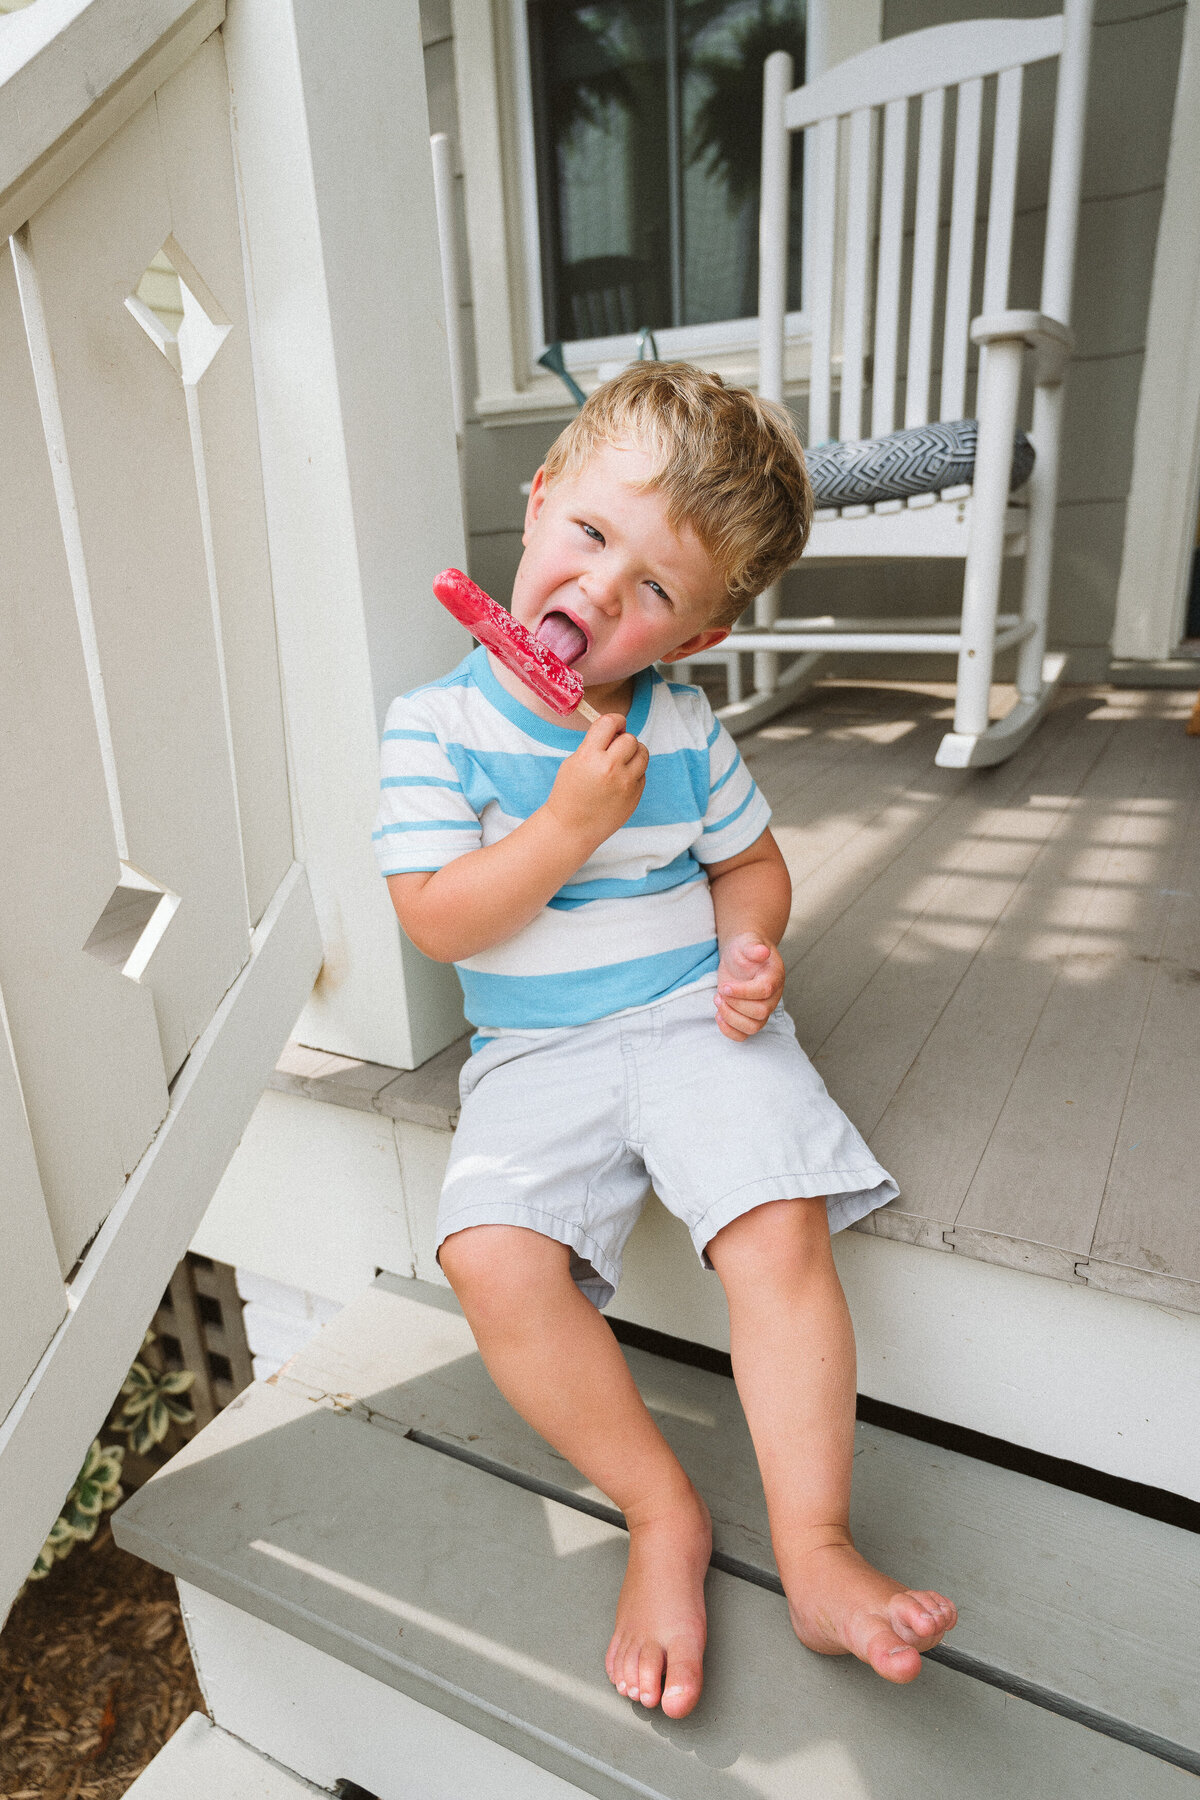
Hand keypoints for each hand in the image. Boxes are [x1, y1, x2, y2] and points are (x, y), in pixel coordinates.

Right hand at [545, 713, 648, 849]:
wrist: (572, 828)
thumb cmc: (570, 793)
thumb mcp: (574, 762)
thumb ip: (595, 744)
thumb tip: (617, 729)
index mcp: (589, 756)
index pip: (610, 722)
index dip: (615, 720)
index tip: (615, 725)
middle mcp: (610, 768)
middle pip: (630, 738)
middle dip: (623, 740)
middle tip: (614, 748)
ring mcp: (625, 783)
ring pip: (643, 753)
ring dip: (634, 753)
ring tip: (621, 762)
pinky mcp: (635, 796)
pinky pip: (642, 773)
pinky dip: (634, 773)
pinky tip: (619, 782)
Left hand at [714, 931, 784, 1040]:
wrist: (742, 956)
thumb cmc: (745, 949)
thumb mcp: (747, 941)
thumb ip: (753, 946)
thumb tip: (762, 952)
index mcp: (774, 977)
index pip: (765, 991)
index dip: (743, 992)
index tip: (724, 987)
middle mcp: (772, 997)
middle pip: (760, 1013)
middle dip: (735, 1004)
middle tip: (720, 991)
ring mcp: (762, 1009)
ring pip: (752, 1027)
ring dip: (730, 1017)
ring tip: (718, 1000)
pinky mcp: (749, 1018)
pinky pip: (743, 1035)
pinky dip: (729, 1031)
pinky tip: (718, 1015)